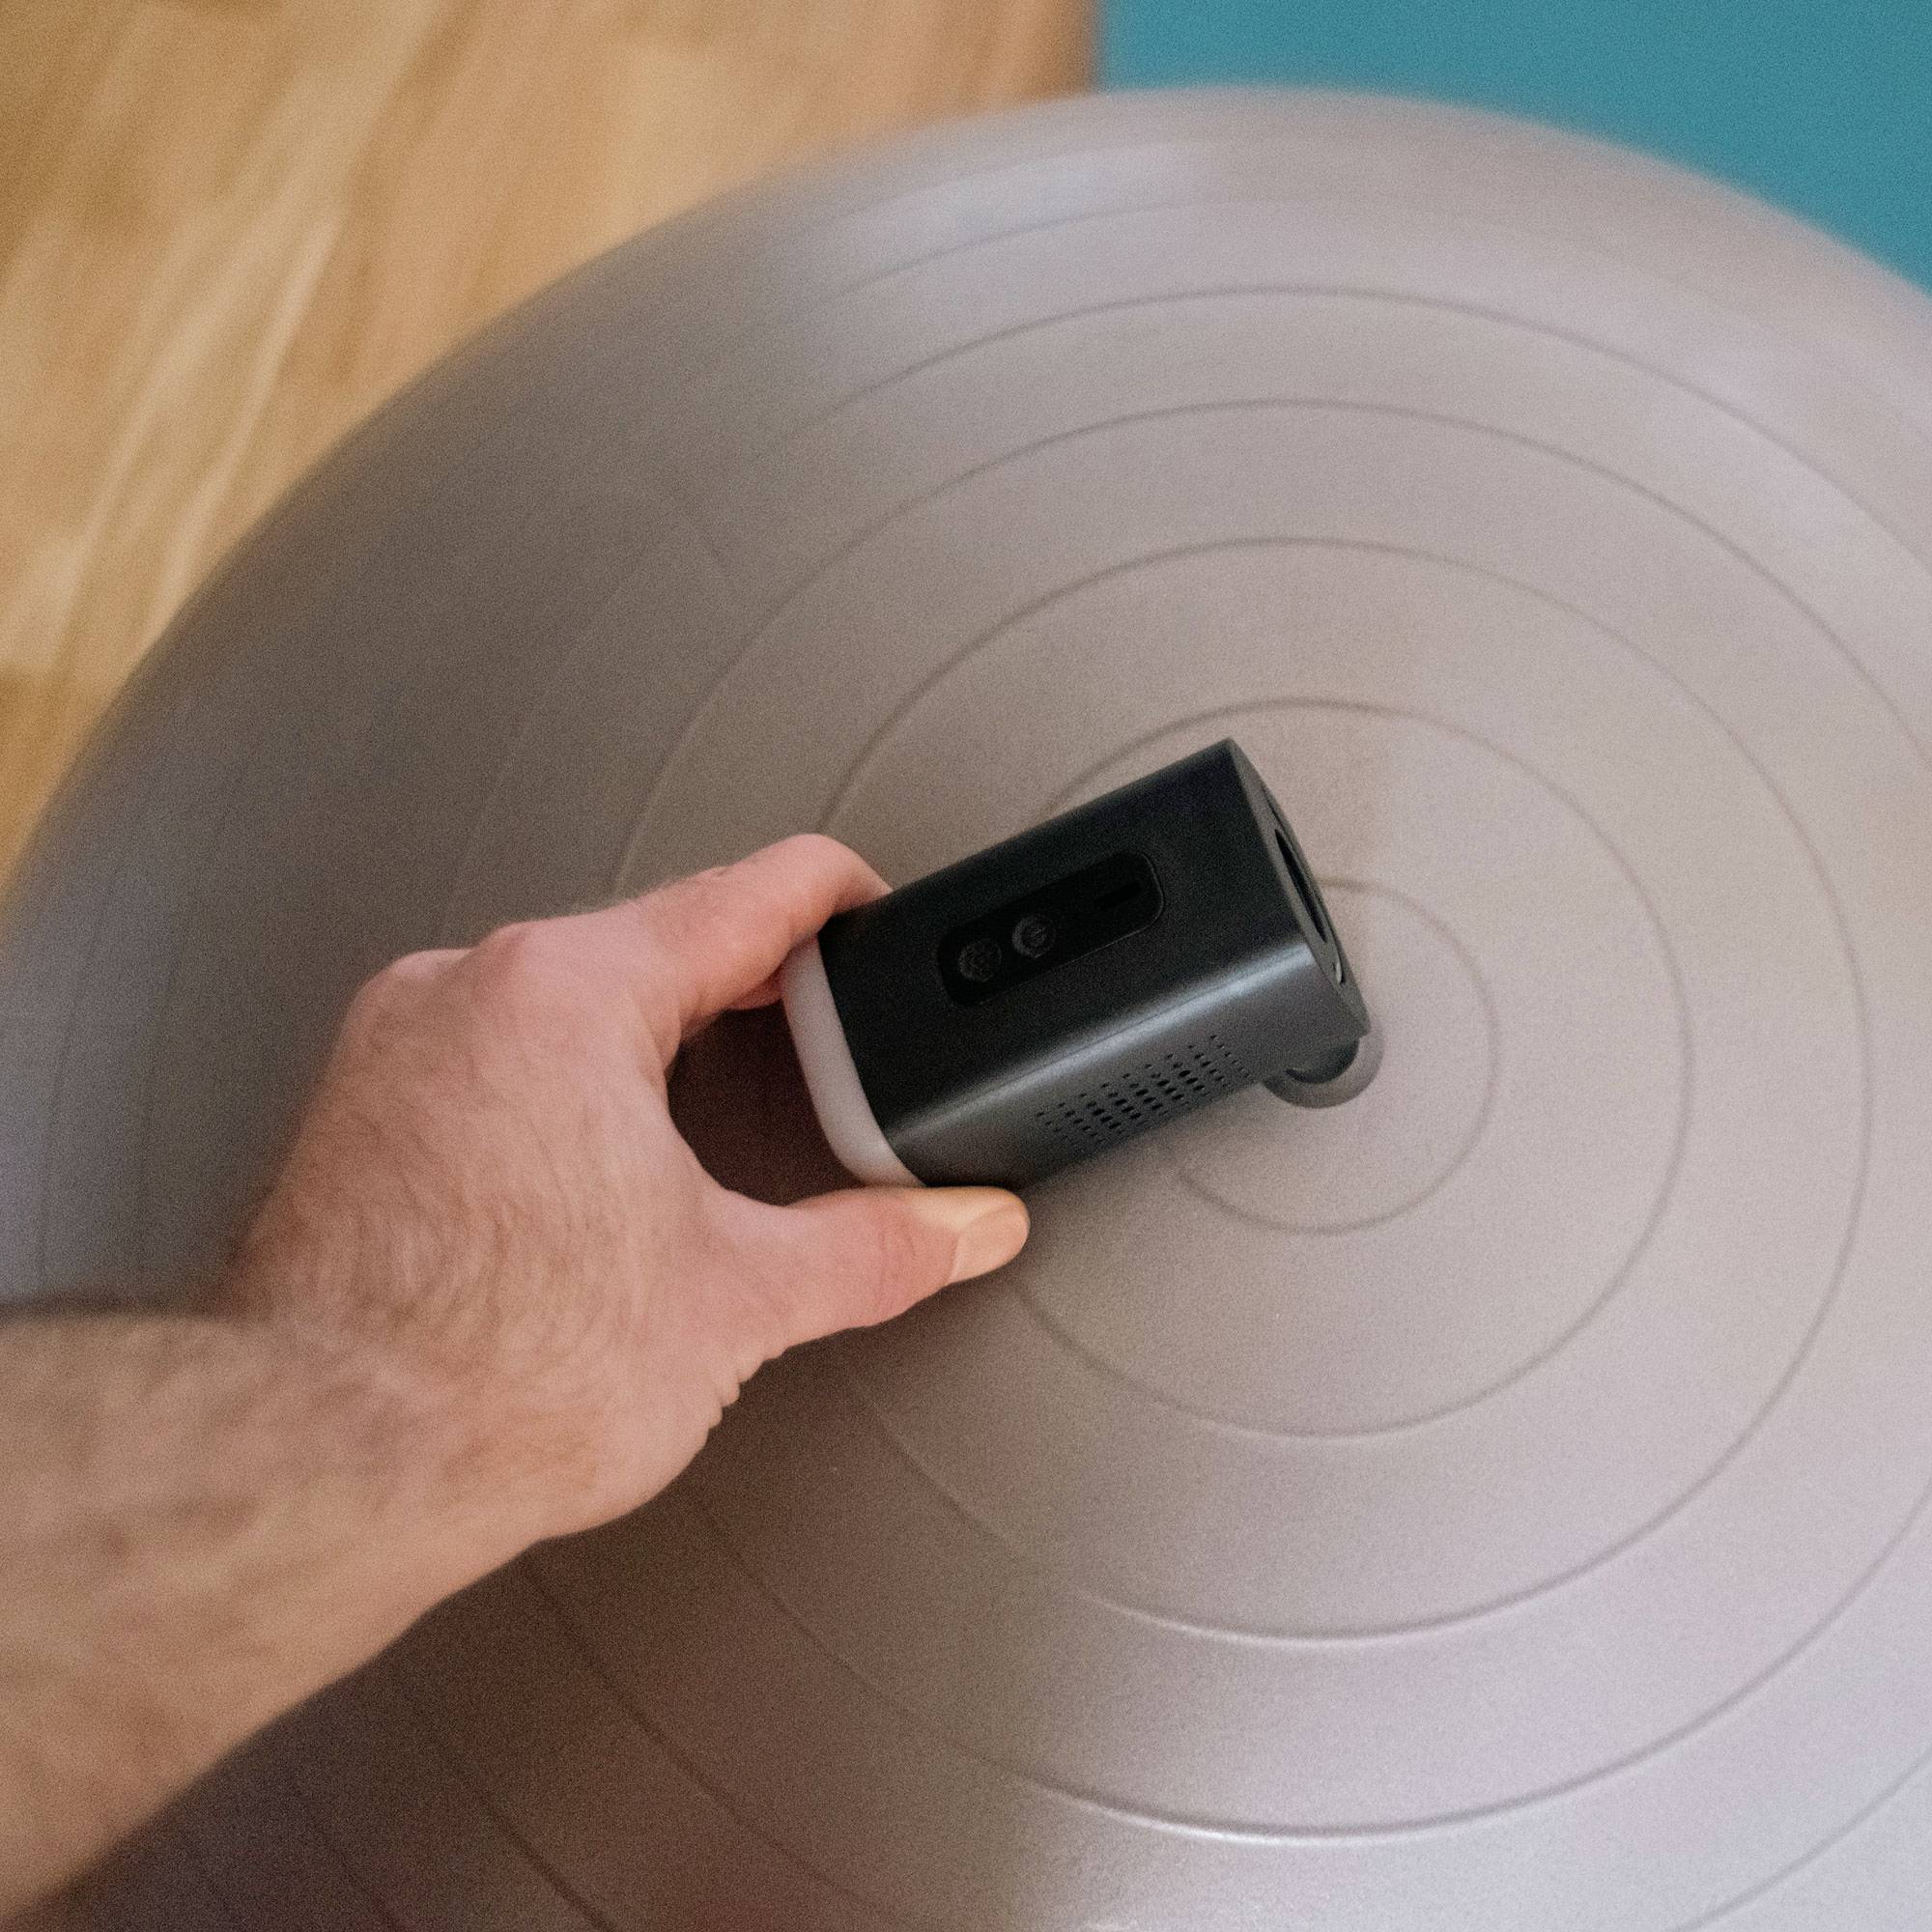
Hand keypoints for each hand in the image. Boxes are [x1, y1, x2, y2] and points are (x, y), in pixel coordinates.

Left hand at [223, 834, 1028, 1545]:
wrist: (315, 1469)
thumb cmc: (489, 1376)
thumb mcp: (736, 1301)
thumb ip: (877, 1248)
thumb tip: (965, 1226)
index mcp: (570, 991)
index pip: (747, 891)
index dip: (840, 896)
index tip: (875, 912)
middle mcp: (466, 988)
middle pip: (651, 940)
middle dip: (748, 985)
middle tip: (818, 1041)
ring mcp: (396, 1045)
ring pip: (561, 997)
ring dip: (649, 1034)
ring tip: (713, 1112)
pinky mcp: (354, 1112)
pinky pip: (488, 1051)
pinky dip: (562, 1080)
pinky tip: (594, 1167)